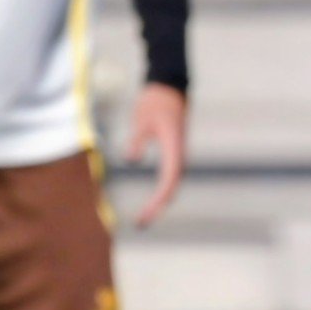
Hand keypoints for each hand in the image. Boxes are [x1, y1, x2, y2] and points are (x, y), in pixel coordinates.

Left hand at [123, 83, 189, 226]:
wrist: (169, 86)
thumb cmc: (155, 100)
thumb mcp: (141, 119)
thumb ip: (137, 140)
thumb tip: (131, 160)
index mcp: (174, 146)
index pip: (169, 180)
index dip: (158, 200)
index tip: (145, 214)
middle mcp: (179, 154)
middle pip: (172, 187)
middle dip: (158, 207)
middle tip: (141, 224)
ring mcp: (178, 153)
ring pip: (173, 184)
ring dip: (161, 201)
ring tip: (146, 217)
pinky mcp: (174, 152)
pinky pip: (170, 177)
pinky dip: (162, 191)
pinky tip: (154, 200)